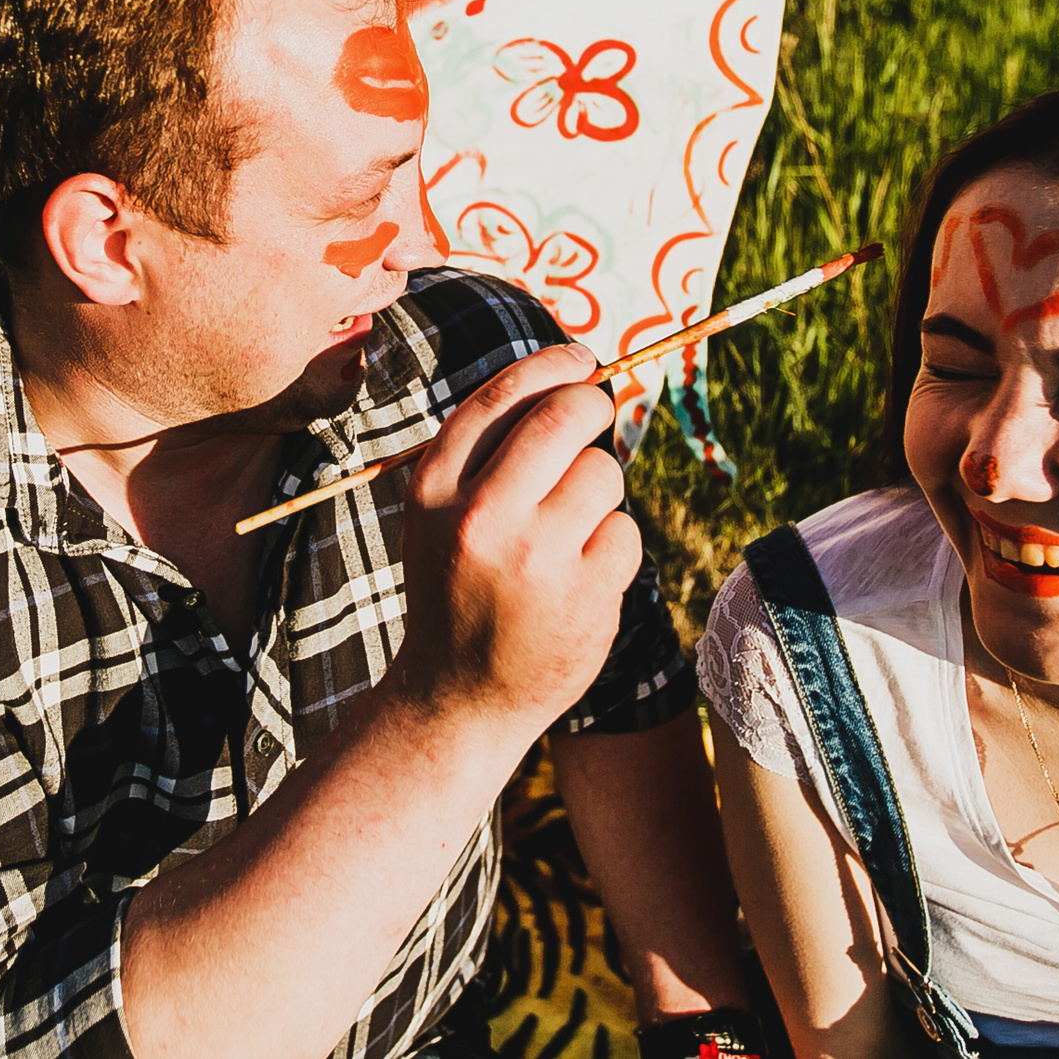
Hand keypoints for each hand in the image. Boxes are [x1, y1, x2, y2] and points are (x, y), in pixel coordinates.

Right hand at [390, 343, 640, 734]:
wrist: (457, 699)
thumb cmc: (458, 588)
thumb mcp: (439, 516)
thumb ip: (484, 455)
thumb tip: (567, 379)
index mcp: (432, 489)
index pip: (501, 397)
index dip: (552, 365)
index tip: (581, 359)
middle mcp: (479, 517)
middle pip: (566, 416)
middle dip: (594, 404)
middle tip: (599, 412)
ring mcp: (535, 558)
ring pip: (603, 473)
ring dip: (599, 490)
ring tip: (570, 530)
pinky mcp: (583, 595)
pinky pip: (625, 533)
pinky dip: (612, 549)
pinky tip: (580, 579)